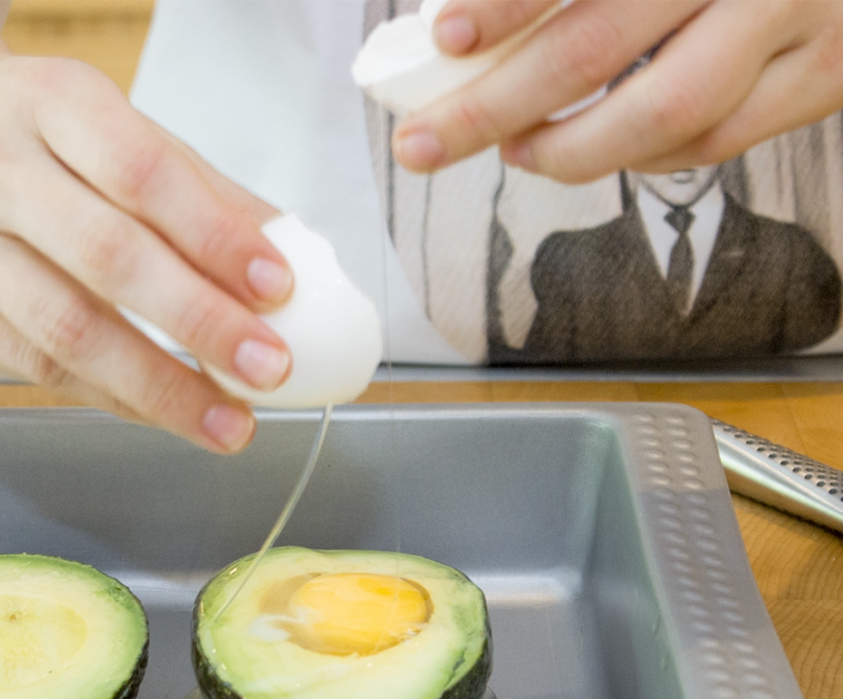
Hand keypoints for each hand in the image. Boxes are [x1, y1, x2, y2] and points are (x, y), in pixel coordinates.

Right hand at [0, 1, 293, 453]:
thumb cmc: (25, 125)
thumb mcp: (108, 123)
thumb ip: (195, 187)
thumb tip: (284, 253)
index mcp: (46, 103)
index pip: (140, 172)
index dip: (213, 234)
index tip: (277, 286)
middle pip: (105, 258)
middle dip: (199, 322)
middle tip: (268, 368)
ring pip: (65, 331)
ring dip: (160, 387)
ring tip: (230, 422)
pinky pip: (35, 368)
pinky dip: (112, 396)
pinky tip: (164, 411)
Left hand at [393, 0, 842, 182]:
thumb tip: (460, 24)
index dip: (508, 3)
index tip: (447, 37)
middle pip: (596, 43)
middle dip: (493, 107)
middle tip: (423, 143)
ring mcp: (799, 16)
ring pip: (661, 112)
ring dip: (568, 151)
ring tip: (513, 151)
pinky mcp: (826, 74)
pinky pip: (714, 142)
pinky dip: (641, 157)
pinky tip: (593, 148)